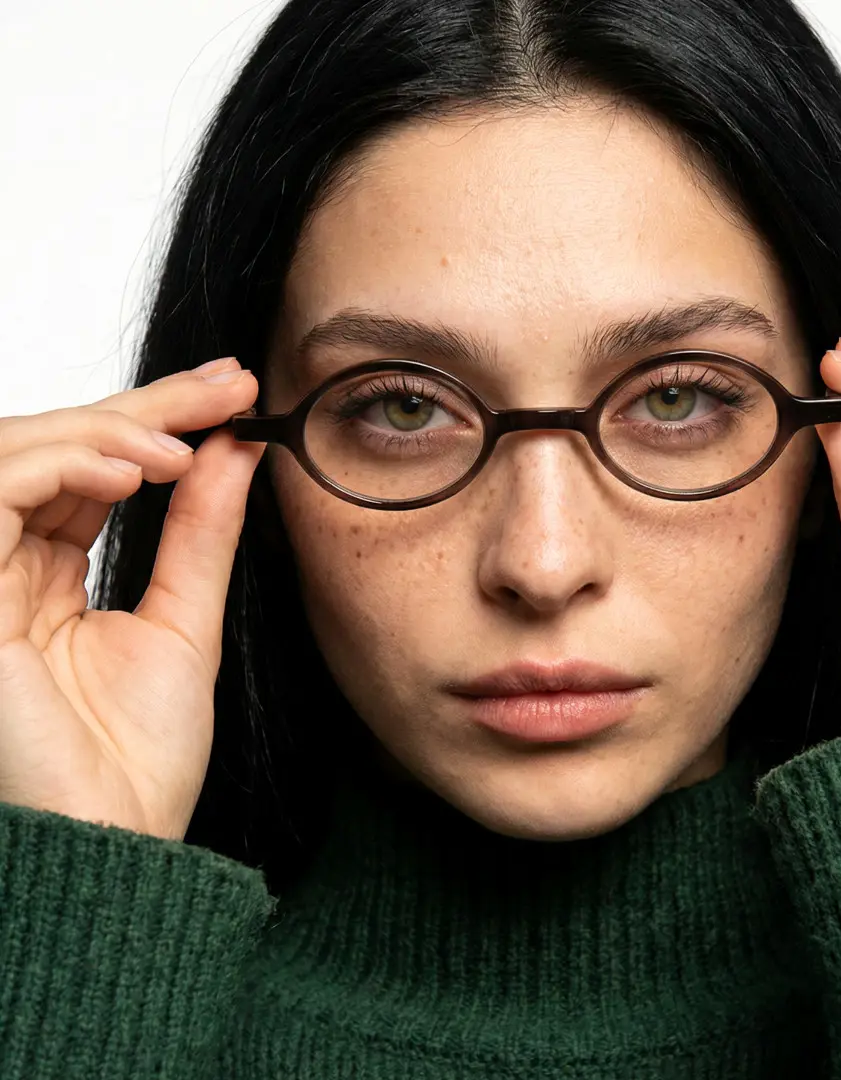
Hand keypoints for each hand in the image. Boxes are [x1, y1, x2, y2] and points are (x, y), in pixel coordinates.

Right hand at [0, 358, 264, 839]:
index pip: (94, 469)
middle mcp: (3, 568)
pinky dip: (64, 465)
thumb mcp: (185, 619)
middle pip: (57, 449)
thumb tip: (233, 449)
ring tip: (180, 443)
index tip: (233, 391)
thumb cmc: (138, 758)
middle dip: (144, 406)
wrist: (114, 844)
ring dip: (104, 430)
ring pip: (16, 455)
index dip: (158, 419)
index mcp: (48, 576)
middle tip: (227, 386)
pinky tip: (135, 468)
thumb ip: (198, 531)